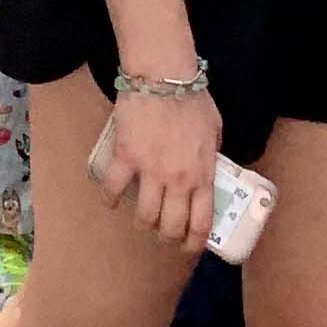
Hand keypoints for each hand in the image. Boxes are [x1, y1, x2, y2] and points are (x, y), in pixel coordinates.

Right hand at [95, 88, 221, 254]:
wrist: (164, 78)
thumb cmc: (193, 100)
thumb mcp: (216, 133)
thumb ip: (211, 157)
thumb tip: (208, 171)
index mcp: (202, 176)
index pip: (201, 223)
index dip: (194, 243)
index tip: (189, 247)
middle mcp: (177, 180)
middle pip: (170, 226)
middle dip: (167, 237)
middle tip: (163, 234)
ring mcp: (150, 171)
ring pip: (144, 215)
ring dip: (142, 223)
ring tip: (141, 219)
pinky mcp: (125, 157)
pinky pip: (114, 187)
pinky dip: (111, 198)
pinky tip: (111, 200)